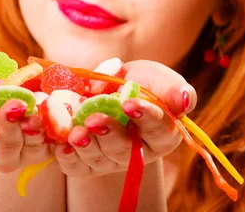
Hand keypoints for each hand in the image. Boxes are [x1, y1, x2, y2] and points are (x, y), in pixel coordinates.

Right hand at [0, 65, 51, 172]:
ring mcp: (15, 152)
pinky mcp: (37, 149)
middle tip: (15, 105)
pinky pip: (46, 143)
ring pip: (25, 145)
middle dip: (8, 124)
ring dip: (32, 129)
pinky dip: (49, 129)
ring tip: (34, 111)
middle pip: (0, 145)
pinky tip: (49, 113)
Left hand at [54, 60, 196, 176]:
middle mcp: (137, 152)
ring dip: (86, 147)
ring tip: (75, 133)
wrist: (109, 87)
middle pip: (125, 149)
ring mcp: (110, 159)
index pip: (157, 128)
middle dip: (109, 134)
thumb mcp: (157, 78)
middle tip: (94, 120)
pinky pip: (78, 167)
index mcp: (161, 133)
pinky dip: (68, 158)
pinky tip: (61, 147)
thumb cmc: (140, 82)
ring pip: (100, 158)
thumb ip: (172, 87)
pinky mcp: (87, 162)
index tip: (129, 103)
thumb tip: (182, 101)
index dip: (144, 116)